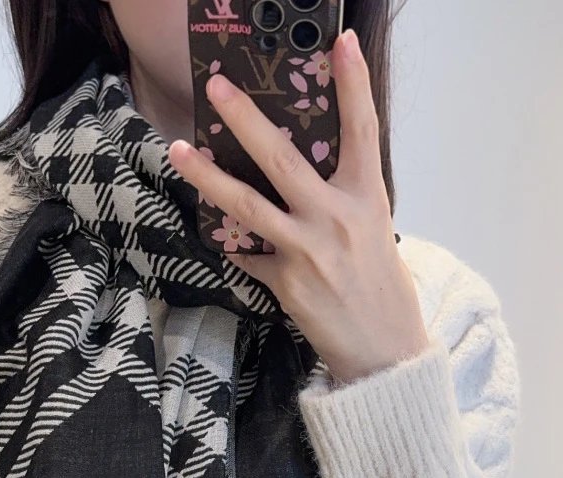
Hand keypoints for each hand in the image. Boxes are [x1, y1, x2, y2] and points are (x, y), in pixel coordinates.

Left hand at [167, 27, 430, 383]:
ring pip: (247, 204)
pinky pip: (248, 255)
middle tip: (216, 87)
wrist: (384, 350)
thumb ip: (342, 198)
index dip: (353, 84)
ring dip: (208, 176)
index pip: (362, 129)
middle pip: (282, 158)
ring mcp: (308, 250)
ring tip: (178, 151)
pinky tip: (220, 237)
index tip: (341, 42)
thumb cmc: (381, 287)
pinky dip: (235, 246)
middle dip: (244, 119)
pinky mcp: (285, 282)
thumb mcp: (375, 231)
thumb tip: (300, 172)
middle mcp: (337, 218)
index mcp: (368, 198)